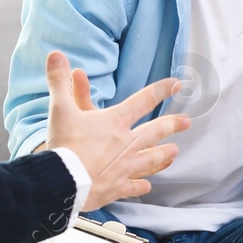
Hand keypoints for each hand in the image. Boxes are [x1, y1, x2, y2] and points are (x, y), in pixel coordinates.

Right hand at [44, 50, 190, 210]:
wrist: (62, 181)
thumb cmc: (64, 144)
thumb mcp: (60, 109)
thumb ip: (59, 81)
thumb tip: (55, 55)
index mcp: (115, 122)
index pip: (143, 100)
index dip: (161, 90)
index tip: (177, 85)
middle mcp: (126, 143)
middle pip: (155, 131)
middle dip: (172, 125)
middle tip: (187, 122)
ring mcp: (124, 167)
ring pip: (150, 160)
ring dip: (163, 155)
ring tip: (174, 152)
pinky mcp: (116, 187)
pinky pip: (133, 186)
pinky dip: (140, 186)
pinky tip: (147, 186)